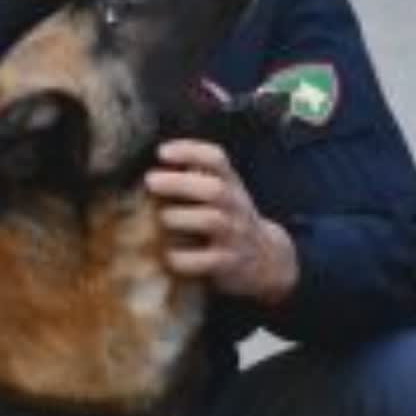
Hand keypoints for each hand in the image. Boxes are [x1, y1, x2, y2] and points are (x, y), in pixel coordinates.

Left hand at [145, 139, 298, 305]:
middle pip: (214, 189)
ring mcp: (235, 235)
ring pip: (212, 221)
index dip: (190, 152)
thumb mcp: (222, 191)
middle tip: (150, 180)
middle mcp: (236, 206)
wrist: (266, 257)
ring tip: (161, 218)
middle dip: (180, 183)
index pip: (216, 159)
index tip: (161, 152)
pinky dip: (183, 257)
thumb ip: (194, 175)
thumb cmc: (228, 217)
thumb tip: (149, 165)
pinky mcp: (229, 263)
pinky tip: (166, 255)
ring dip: (180, 217)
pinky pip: (207, 261)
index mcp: (231, 183)